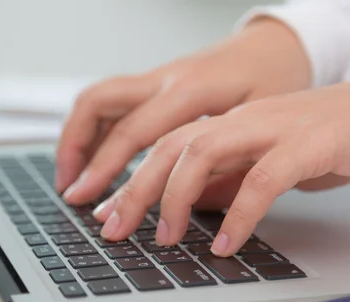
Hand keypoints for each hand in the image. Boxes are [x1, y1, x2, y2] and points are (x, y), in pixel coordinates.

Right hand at [56, 18, 310, 203]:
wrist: (278, 44)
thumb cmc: (276, 78)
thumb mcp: (261, 125)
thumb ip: (226, 165)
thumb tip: (190, 208)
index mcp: (189, 90)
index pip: (132, 132)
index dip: (105, 170)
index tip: (90, 202)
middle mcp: (164, 78)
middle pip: (98, 105)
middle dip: (75, 150)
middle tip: (71, 192)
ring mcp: (158, 76)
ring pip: (99, 99)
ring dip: (79, 137)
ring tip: (74, 178)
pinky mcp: (159, 81)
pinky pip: (115, 101)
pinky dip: (98, 130)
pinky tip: (99, 156)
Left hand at [93, 73, 349, 255]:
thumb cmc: (329, 141)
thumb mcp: (265, 162)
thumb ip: (228, 179)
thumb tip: (190, 206)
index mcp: (231, 122)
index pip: (166, 146)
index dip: (131, 179)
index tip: (107, 212)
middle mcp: (243, 119)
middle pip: (171, 146)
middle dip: (135, 188)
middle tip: (113, 228)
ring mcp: (273, 127)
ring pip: (204, 151)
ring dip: (176, 196)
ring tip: (165, 237)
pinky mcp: (308, 143)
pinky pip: (263, 179)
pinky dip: (240, 213)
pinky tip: (227, 243)